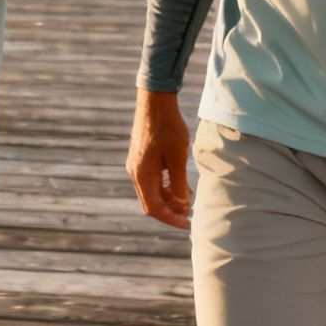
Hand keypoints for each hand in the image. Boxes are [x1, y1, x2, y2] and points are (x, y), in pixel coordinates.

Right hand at [126, 90, 192, 228]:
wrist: (155, 101)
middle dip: (170, 211)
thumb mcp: (178, 157)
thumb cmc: (168, 128)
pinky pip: (151, 180)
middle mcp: (135, 172)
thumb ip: (179, 183)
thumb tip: (182, 205)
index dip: (171, 219)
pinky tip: (180, 183)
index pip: (154, 208)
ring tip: (189, 198)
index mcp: (142, 175)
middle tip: (190, 213)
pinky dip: (165, 186)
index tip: (187, 224)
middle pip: (150, 202)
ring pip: (151, 191)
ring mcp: (136, 164)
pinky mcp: (140, 157)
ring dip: (168, 198)